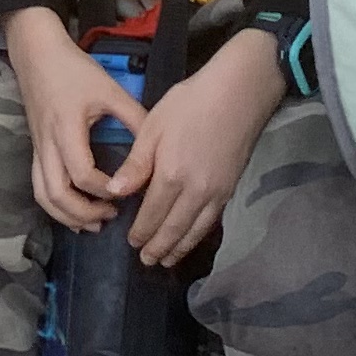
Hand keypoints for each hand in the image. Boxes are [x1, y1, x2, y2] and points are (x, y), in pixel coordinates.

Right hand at [6, 7, 136, 233]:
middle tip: (111, 216)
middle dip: (83, 212)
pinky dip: (56, 206)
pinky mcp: (35, 150)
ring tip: (93, 224)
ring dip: (66, 215)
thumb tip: (159, 147)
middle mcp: (48, 145)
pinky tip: (76, 212)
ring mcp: (38, 150)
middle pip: (56, 194)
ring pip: (43, 195)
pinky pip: (40, 187)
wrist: (37, 54)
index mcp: (67, 129)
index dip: (104, 190)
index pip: (82, 174)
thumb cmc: (74, 70)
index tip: (126, 191)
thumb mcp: (109, 90)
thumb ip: (134, 118)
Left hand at [109, 28, 285, 268]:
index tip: (131, 243)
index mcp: (171, 176)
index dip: (141, 232)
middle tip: (146, 262)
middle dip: (158, 248)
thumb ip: (136, 165)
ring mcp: (216, 192)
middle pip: (174, 229)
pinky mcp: (230, 188)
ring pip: (195, 230)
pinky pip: (211, 221)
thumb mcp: (153, 127)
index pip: (152, 215)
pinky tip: (192, 237)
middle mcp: (195, 192)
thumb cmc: (190, 103)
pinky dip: (199, 235)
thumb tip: (116, 193)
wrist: (239, 92)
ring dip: (179, 248)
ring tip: (166, 261)